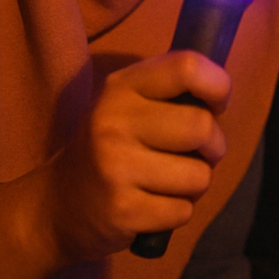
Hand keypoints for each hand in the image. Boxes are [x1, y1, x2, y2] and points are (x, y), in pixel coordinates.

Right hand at [0, 51, 230, 278]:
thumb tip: (222, 93)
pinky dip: (176, 211)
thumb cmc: (113, 146)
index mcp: (123, 86)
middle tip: (195, 154)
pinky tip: (152, 204)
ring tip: (168, 181)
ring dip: (195, 184)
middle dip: (213, 147)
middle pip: (202, 127)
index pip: (189, 67)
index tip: (215, 104)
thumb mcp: (131, 103)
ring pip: (199, 176)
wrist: (55, 205)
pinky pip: (182, 211)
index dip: (218, 86)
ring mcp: (114, 167)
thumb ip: (174, 89)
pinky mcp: (121, 210)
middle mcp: (114, 121)